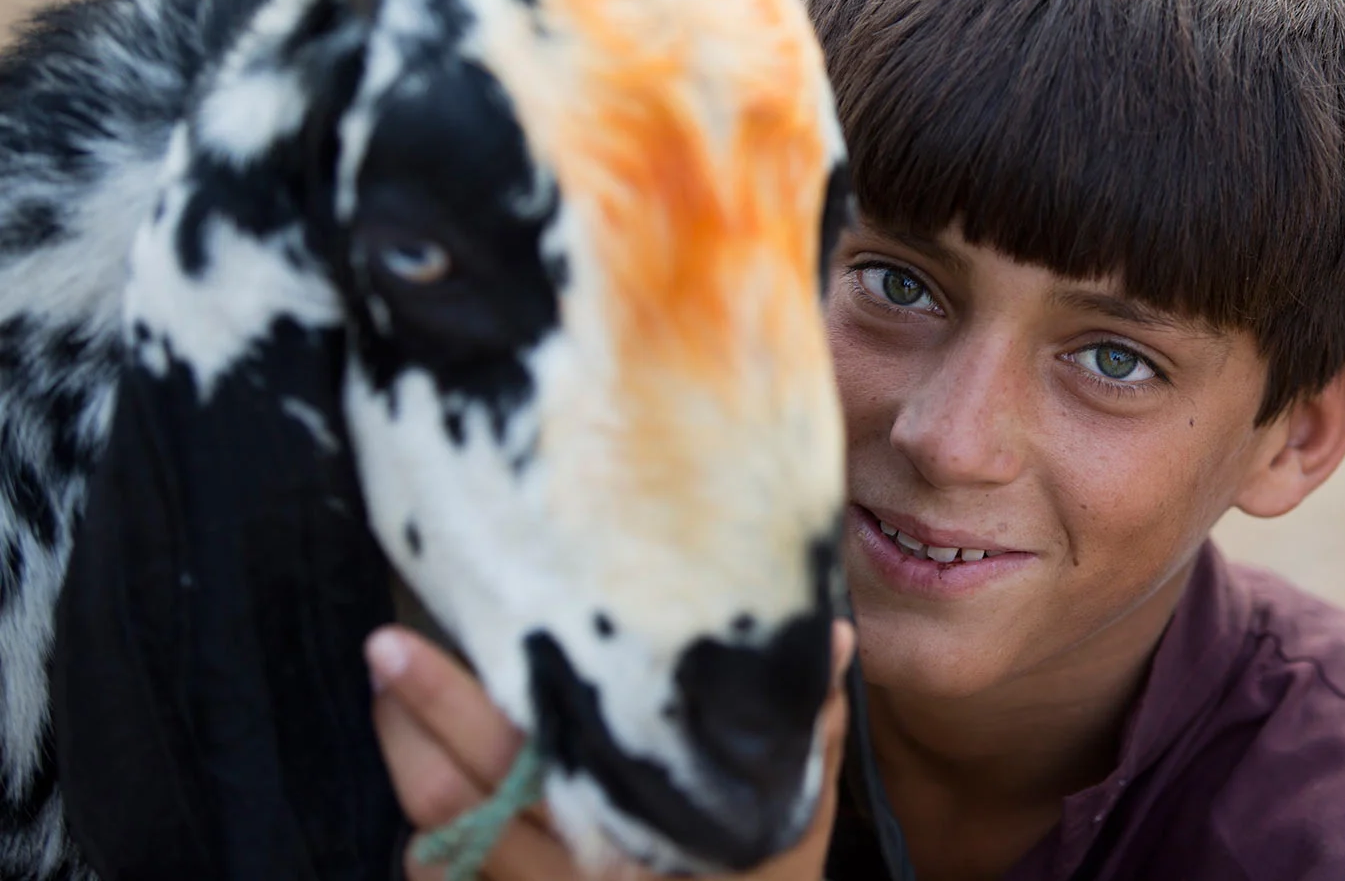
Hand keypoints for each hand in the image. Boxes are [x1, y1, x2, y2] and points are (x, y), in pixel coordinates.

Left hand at [366, 620, 856, 880]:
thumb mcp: (791, 829)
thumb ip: (805, 731)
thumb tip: (828, 635)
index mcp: (629, 843)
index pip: (520, 764)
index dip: (450, 705)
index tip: (400, 640)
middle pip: (455, 798)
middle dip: (409, 720)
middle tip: (383, 649)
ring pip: (439, 840)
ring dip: (406, 765)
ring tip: (392, 695)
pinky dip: (430, 833)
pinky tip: (428, 775)